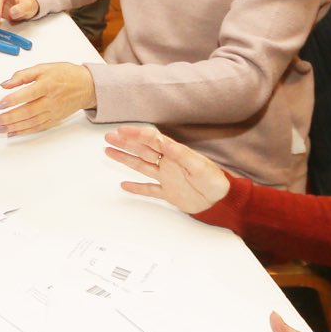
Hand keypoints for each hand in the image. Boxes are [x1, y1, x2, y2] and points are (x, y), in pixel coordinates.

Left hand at [0, 61, 93, 136]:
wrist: (86, 86)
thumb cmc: (65, 74)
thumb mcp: (44, 67)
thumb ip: (23, 75)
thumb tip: (5, 84)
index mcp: (48, 84)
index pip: (28, 94)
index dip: (13, 100)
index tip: (0, 104)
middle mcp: (51, 100)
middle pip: (28, 111)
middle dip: (10, 118)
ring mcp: (54, 111)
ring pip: (32, 122)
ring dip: (15, 127)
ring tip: (0, 129)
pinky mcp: (55, 119)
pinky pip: (38, 127)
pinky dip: (25, 131)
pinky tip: (13, 132)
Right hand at [104, 124, 230, 213]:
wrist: (221, 201)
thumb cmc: (214, 180)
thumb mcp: (198, 165)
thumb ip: (180, 154)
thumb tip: (164, 142)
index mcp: (175, 153)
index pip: (151, 140)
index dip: (136, 134)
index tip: (121, 130)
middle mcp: (168, 163)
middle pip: (142, 150)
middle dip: (125, 143)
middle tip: (109, 137)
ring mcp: (166, 178)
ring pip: (141, 166)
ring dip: (126, 159)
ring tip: (109, 151)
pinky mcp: (168, 192)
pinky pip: (149, 189)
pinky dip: (137, 187)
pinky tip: (125, 185)